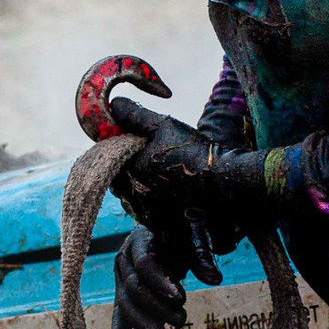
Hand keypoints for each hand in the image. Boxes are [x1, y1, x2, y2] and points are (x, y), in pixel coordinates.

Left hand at [107, 98, 279, 235]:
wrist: (220, 182)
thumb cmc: (192, 151)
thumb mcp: (162, 125)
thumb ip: (135, 115)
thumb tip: (114, 105)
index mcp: (129, 170)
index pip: (108, 159)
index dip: (119, 149)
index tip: (133, 143)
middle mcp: (132, 194)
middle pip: (119, 179)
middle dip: (128, 167)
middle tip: (148, 156)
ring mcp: (144, 211)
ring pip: (130, 195)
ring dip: (138, 184)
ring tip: (160, 172)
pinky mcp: (157, 223)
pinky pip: (144, 211)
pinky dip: (149, 200)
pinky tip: (165, 189)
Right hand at [108, 224, 199, 328]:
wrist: (172, 230)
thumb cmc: (185, 230)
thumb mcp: (196, 236)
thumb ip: (202, 255)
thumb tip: (215, 278)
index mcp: (140, 239)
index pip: (145, 263)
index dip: (161, 282)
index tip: (180, 298)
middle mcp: (126, 257)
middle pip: (134, 287)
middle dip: (155, 308)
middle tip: (181, 321)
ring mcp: (123, 276)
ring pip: (126, 302)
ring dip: (142, 323)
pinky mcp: (125, 291)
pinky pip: (120, 311)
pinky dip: (120, 328)